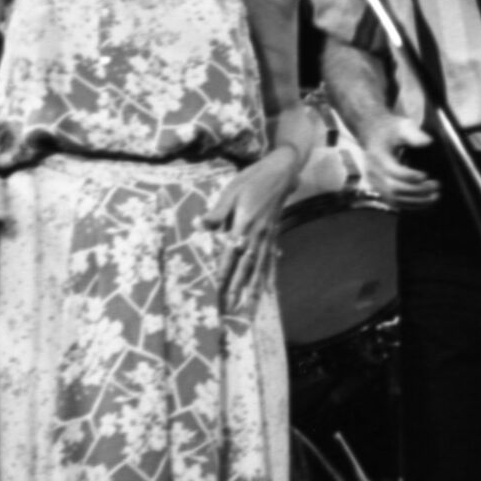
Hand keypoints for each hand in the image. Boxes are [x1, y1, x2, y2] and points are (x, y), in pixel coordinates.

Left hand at [204, 149, 300, 312]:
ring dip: (254, 289)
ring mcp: (268, 237)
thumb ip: (218, 211)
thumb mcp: (231, 190)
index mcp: (245, 223)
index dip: (224, 272)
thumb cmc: (252, 179)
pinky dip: (269, 277)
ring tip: (251, 308)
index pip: (231, 253)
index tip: (217, 290)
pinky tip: (267, 290)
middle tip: (232, 309)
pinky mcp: (273, 235)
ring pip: (260, 268)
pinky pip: (271, 260)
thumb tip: (200, 225)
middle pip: (246, 266)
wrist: (280, 172)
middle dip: (238, 288)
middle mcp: (258, 234)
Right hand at [360, 115, 438, 209]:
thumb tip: (428, 142)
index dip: (410, 176)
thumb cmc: (391, 131)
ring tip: (435, 196)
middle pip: (394, 188)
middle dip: (417, 190)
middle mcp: (374, 172)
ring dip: (416, 201)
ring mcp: (375, 183)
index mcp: (377, 156)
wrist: (374, 136)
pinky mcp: (380, 190)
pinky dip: (411, 205)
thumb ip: (414, 134)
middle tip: (436, 186)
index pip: (393, 171)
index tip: (426, 175)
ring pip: (394, 199)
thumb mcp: (402, 126)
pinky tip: (426, 202)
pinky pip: (395, 202)